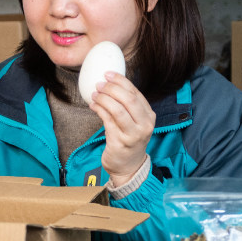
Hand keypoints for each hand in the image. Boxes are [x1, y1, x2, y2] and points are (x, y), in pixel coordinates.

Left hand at [89, 71, 154, 186]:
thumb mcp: (134, 122)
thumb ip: (127, 105)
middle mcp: (144, 125)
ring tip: (94, 94)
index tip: (108, 74)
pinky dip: (99, 110)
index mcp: (149, 116)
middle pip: (129, 99)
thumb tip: (110, 83)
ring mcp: (133, 135)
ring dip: (104, 99)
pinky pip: (107, 121)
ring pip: (118, 110)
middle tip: (99, 84)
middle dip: (112, 88)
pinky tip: (93, 105)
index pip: (136, 93)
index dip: (121, 81)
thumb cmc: (129, 140)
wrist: (128, 166)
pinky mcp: (120, 142)